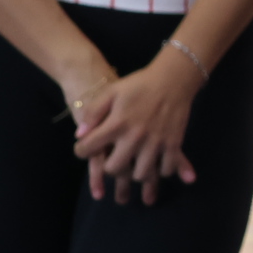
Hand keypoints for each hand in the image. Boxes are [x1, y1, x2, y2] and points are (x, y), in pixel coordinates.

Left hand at [73, 52, 201, 204]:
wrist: (174, 78)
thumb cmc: (139, 85)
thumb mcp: (111, 92)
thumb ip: (93, 112)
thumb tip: (79, 135)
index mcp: (117, 123)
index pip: (89, 148)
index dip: (81, 150)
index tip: (85, 148)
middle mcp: (135, 137)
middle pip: (115, 169)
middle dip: (109, 167)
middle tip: (112, 159)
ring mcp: (156, 142)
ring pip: (141, 174)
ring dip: (135, 173)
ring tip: (134, 164)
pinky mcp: (173, 144)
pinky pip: (166, 169)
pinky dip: (161, 171)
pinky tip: (156, 164)